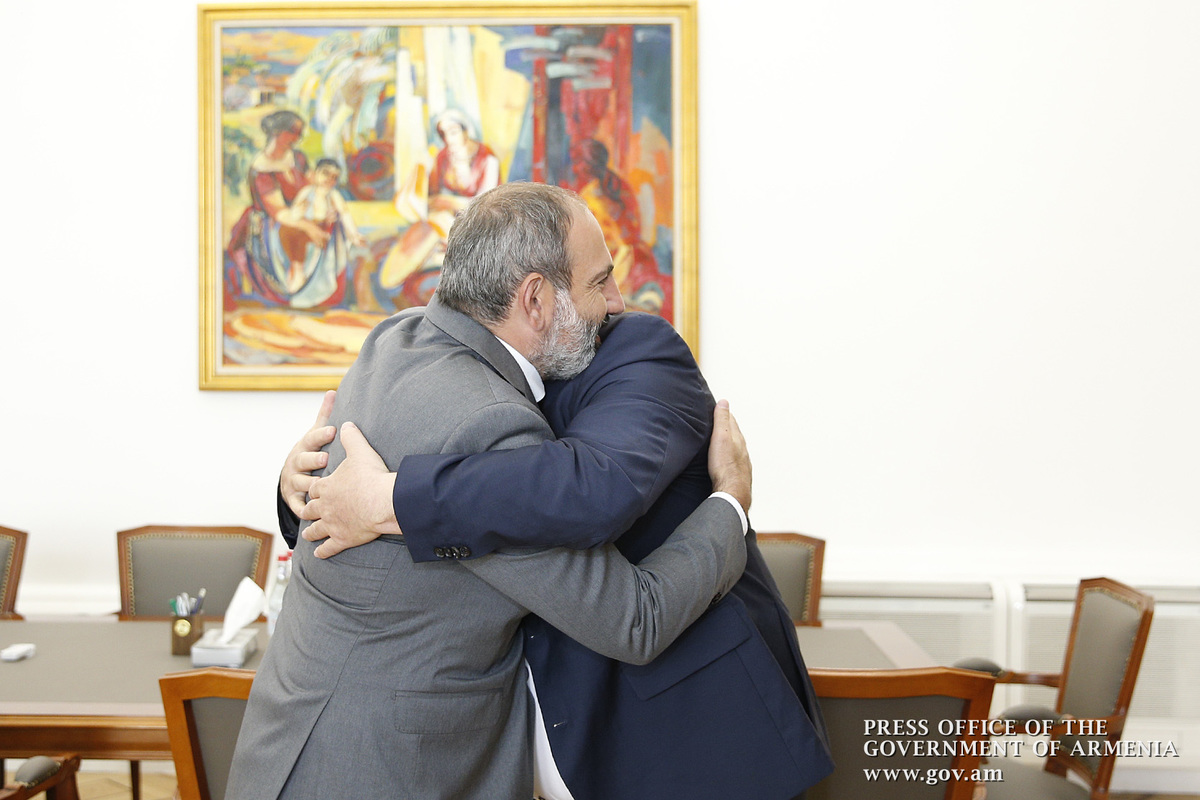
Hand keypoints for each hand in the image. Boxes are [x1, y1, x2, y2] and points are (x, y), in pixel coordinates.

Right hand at [279, 390, 336, 516]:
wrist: (290, 475)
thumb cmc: (310, 452)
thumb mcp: (314, 434)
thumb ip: (324, 415)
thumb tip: (333, 391)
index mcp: (304, 446)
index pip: (312, 438)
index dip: (322, 434)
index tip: (333, 430)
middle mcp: (296, 463)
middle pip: (303, 460)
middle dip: (313, 459)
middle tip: (326, 459)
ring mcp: (293, 480)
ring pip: (300, 482)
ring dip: (309, 484)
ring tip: (321, 486)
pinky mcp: (292, 498)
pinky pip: (297, 505)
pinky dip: (302, 509)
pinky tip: (310, 512)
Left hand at [302, 421, 400, 557]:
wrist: (383, 501)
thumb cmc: (372, 477)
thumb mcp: (360, 451)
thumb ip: (351, 437)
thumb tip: (346, 424)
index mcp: (327, 486)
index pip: (315, 488)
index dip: (314, 489)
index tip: (314, 491)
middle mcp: (325, 506)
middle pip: (312, 509)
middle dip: (308, 510)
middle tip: (306, 512)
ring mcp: (332, 524)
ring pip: (316, 529)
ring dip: (311, 532)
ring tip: (307, 535)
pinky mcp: (342, 539)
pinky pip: (328, 548)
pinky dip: (322, 551)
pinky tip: (318, 554)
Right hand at [708, 400, 751, 512]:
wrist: (732, 493)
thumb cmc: (726, 467)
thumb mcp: (721, 438)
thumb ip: (722, 420)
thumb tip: (724, 402)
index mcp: (738, 439)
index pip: (732, 421)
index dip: (725, 414)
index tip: (719, 408)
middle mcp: (742, 450)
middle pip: (735, 435)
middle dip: (728, 427)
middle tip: (720, 421)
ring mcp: (741, 463)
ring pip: (735, 449)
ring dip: (729, 443)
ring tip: (721, 440)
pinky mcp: (737, 474)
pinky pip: (733, 461)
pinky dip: (729, 456)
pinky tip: (724, 460)